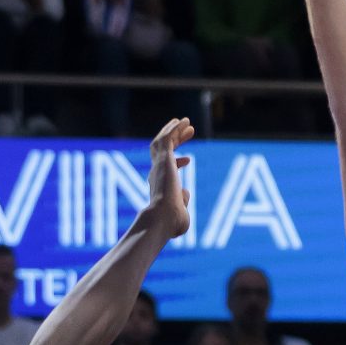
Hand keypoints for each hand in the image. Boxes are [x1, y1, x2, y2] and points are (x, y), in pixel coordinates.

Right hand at [143, 114, 192, 239]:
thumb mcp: (180, 213)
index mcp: (159, 186)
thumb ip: (182, 201)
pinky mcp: (162, 160)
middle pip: (164, 151)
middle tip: (189, 131)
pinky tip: (181, 121)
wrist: (163, 219)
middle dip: (176, 140)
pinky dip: (172, 129)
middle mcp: (156, 174)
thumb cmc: (171, 223)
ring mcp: (158, 166)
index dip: (178, 162)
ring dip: (174, 131)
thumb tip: (185, 192)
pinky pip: (166, 139)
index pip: (166, 169)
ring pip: (163, 142)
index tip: (189, 159)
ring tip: (186, 121)